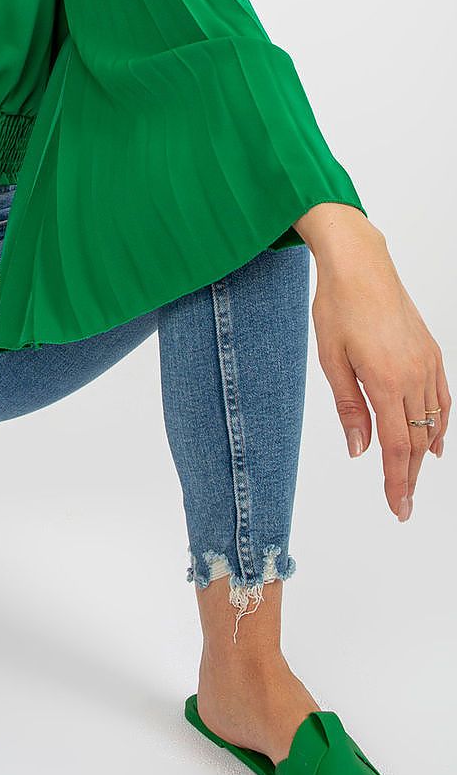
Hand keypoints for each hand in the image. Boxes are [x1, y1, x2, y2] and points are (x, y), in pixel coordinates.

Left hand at [308, 225, 448, 519]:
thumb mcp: (332, 360)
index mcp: (386, 381)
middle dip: (410, 477)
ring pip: (432, 422)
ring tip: (414, 481)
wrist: (361, 265)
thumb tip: (360, 450)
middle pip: (418, 441)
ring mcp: (427, 364)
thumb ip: (349, 408)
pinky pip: (442, 398)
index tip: (399, 508)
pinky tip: (437, 442)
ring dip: (424, 455)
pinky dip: (441, 424)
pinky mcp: (431, 352)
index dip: (398, 482)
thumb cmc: (338, 307)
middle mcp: (414, 376)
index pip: (397, 447)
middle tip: (404, 506)